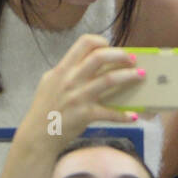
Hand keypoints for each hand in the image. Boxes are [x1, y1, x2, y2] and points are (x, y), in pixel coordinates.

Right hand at [16, 34, 145, 148]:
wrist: (37, 136)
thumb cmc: (45, 109)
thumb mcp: (50, 83)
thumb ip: (67, 72)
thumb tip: (87, 62)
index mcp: (63, 69)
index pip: (83, 44)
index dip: (101, 42)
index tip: (111, 47)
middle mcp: (71, 80)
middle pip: (100, 57)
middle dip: (120, 55)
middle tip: (132, 59)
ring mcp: (79, 97)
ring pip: (109, 80)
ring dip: (129, 76)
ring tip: (140, 75)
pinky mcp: (85, 115)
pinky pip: (110, 112)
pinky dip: (123, 115)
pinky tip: (133, 115)